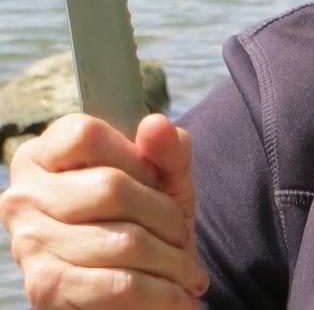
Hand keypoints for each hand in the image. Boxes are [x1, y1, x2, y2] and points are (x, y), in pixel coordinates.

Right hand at [0, 113, 208, 308]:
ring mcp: (29, 242)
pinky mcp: (45, 287)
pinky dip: (161, 294)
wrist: (133, 287)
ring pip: (122, 240)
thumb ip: (167, 149)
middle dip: (166, 215)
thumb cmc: (146, 218)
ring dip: (171, 260)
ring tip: (186, 271)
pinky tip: (179, 297)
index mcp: (45, 154)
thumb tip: (156, 124)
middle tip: (183, 237)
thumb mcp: (165, 178)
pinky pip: (117, 285)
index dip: (134, 156)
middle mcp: (25, 195)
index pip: (85, 134)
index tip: (160, 181)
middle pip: (111, 187)